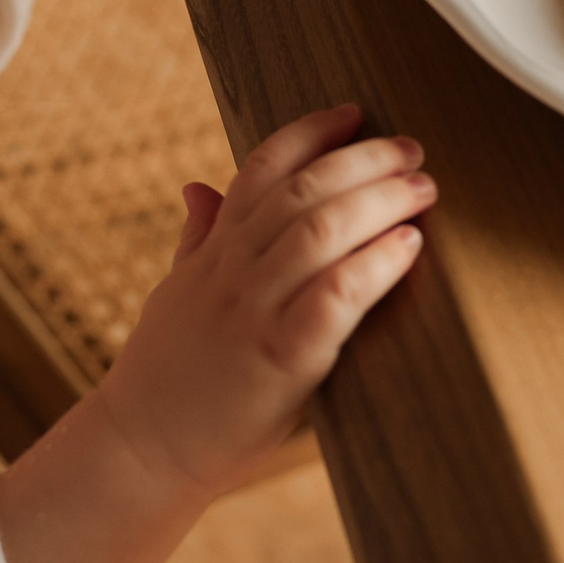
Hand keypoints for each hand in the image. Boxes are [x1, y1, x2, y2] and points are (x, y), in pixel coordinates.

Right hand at [0, 104, 427, 562]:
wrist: (140, 451)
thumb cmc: (166, 379)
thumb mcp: (174, 295)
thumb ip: (196, 239)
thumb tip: (200, 186)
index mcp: (212, 254)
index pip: (259, 168)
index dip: (309, 132)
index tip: (353, 111)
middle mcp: (232, 272)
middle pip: (301, 190)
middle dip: (362, 160)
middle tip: (412, 149)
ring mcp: (252, 312)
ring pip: (320, 232)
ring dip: (379, 201)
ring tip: (422, 189)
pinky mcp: (278, 360)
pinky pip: (332, 298)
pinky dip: (374, 266)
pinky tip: (408, 248)